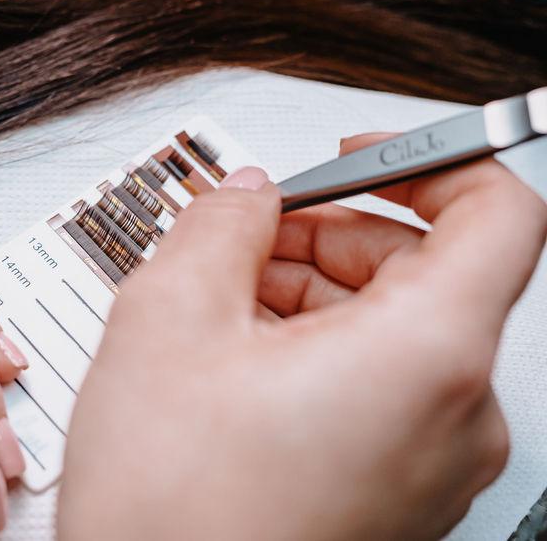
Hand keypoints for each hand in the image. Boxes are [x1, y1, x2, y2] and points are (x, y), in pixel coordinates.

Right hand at [58, 135, 546, 539]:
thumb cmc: (172, 514)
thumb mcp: (167, 320)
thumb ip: (219, 224)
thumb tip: (247, 196)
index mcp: (424, 357)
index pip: (497, 211)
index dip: (427, 161)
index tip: (357, 159)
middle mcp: (454, 418)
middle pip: (433, 271)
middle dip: (336, 234)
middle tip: (249, 235)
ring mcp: (432, 466)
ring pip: (398, 333)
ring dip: (316, 294)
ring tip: (225, 305)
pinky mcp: (399, 494)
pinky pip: (382, 391)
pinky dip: (321, 353)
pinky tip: (240, 362)